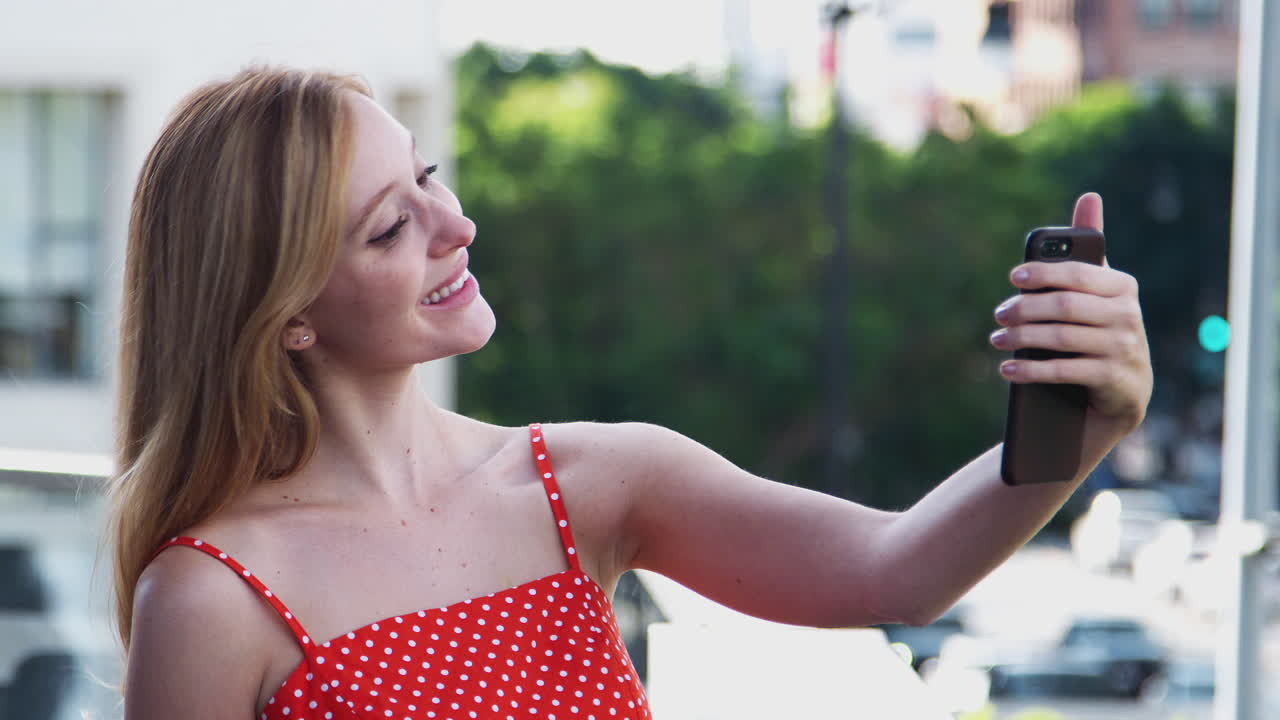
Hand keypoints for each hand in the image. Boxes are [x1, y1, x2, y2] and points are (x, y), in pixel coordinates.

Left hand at [988, 192, 1152, 456]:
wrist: (1125, 390)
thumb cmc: (1102, 329)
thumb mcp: (1099, 291)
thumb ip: (1089, 250)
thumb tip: (1090, 196)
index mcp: (1123, 287)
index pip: (1078, 273)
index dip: (1043, 273)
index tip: (1014, 275)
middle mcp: (1127, 315)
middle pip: (1063, 306)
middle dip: (1024, 309)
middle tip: (998, 316)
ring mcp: (1122, 348)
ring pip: (1059, 338)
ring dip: (1020, 339)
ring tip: (997, 340)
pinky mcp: (1111, 378)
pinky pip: (1062, 370)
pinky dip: (1029, 370)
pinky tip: (1007, 369)